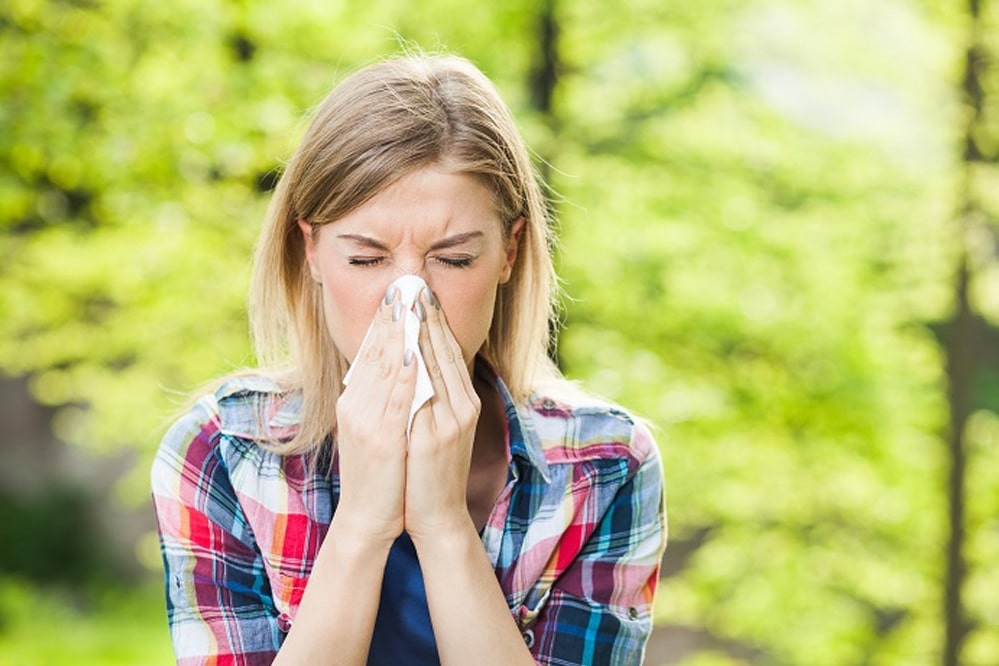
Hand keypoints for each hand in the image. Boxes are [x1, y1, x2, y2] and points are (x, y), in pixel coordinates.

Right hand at [333, 287, 415, 544]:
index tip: (398, 293)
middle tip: (404, 284)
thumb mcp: (377, 431)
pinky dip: (402, 372)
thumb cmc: (380, 476)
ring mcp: (366, 421)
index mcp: (355, 402)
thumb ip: (384, 400)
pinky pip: (394, 398)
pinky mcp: (381, 439)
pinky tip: (412, 350)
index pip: (371, 352)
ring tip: (409, 303)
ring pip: (383, 368)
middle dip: (391, 317)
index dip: (385, 321)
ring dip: (398, 333)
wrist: (368, 520)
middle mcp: (356, 406)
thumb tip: (399, 369)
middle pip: (375, 352)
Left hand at [405, 287, 480, 541]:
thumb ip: (430, 396)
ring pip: (437, 365)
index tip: (419, 292)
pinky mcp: (438, 435)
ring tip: (407, 303)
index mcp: (463, 402)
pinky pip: (426, 392)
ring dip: (421, 331)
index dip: (434, 320)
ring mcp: (453, 420)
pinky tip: (404, 346)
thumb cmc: (429, 472)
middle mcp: (463, 406)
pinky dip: (416, 366)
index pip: (448, 351)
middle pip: (445, 351)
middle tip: (413, 283)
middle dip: (428, 316)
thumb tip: (414, 362)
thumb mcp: (435, 428)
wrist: (436, 515)